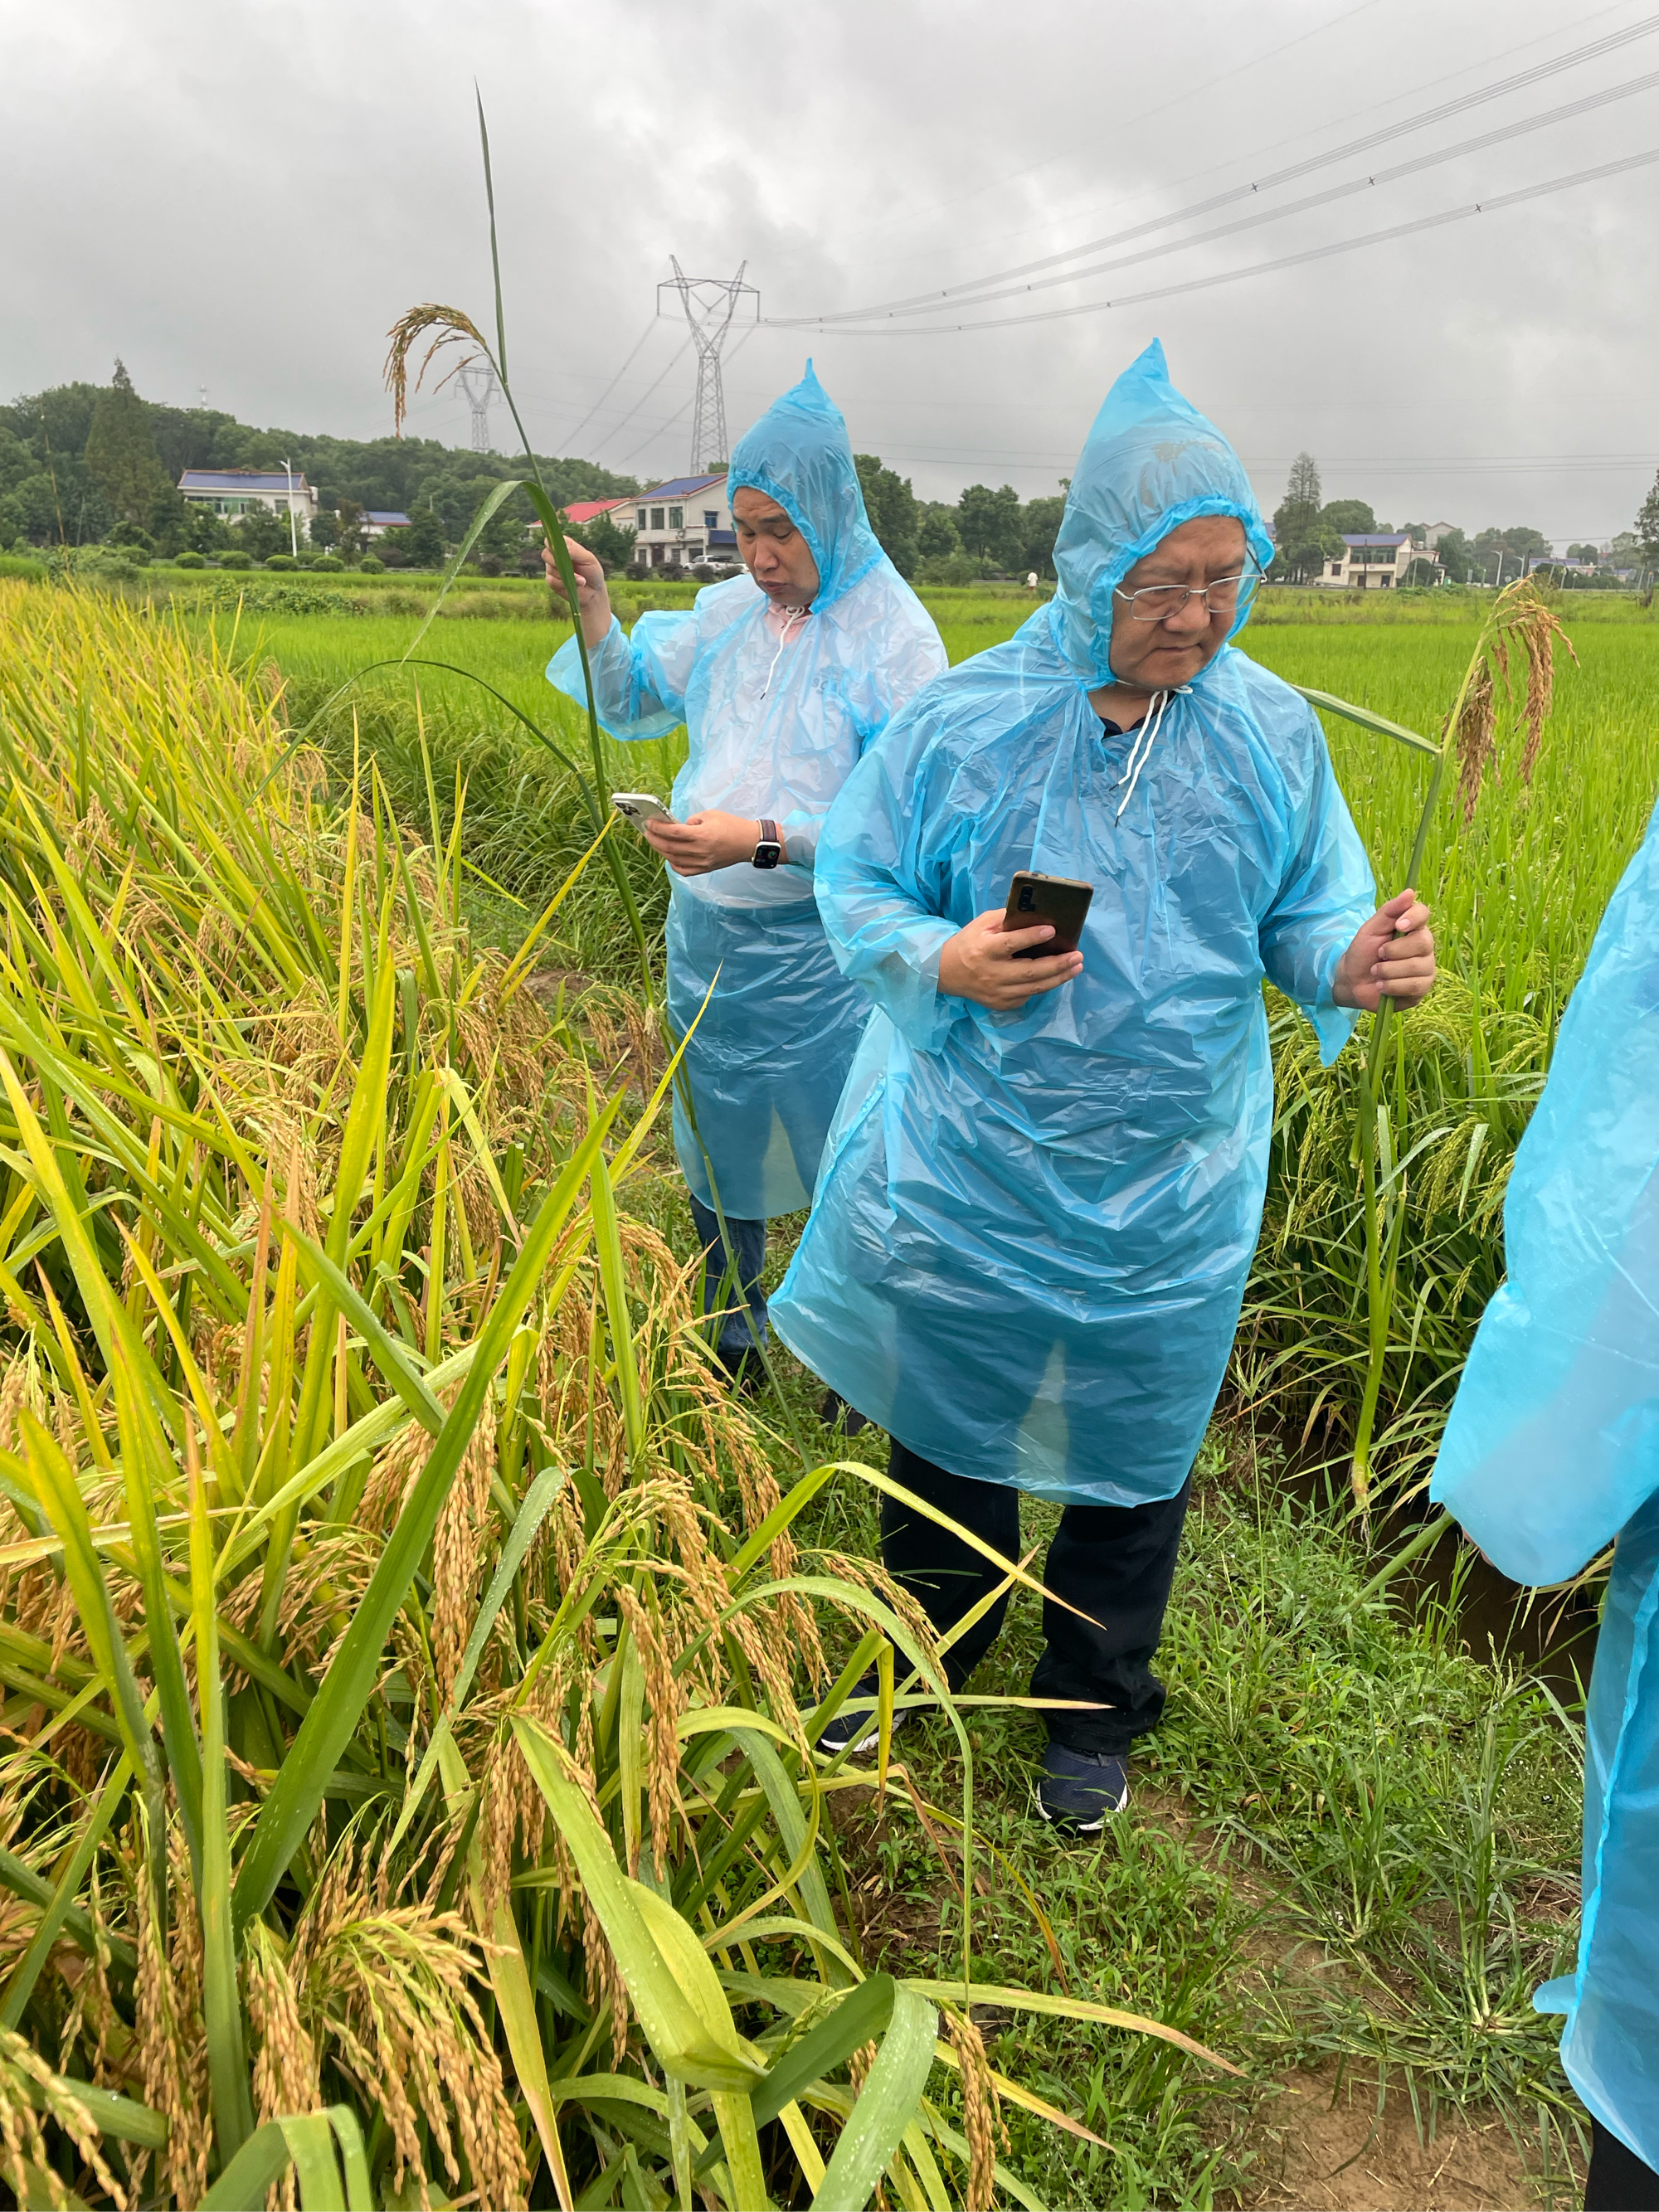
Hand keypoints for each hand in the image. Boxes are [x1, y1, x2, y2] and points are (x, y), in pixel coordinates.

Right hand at [543, 534, 610, 647]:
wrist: (593, 593)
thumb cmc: (593, 572)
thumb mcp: (589, 559)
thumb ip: (576, 552)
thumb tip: (565, 549)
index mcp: (565, 546)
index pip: (551, 540)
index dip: (552, 543)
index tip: (558, 549)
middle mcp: (556, 556)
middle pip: (545, 554)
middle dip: (556, 561)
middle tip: (569, 566)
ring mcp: (552, 569)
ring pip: (549, 568)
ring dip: (566, 576)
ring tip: (582, 580)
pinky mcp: (552, 581)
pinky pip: (551, 581)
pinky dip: (563, 584)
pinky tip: (574, 585)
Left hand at [643, 811, 764, 875]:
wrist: (749, 842)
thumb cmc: (732, 826)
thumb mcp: (711, 815)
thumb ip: (692, 820)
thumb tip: (677, 826)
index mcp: (702, 835)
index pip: (673, 832)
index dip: (658, 827)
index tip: (649, 822)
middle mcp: (700, 851)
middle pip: (669, 847)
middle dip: (654, 839)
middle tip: (647, 832)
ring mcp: (702, 862)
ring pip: (673, 859)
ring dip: (661, 850)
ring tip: (655, 842)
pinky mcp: (705, 869)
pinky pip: (684, 870)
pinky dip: (673, 864)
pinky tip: (670, 856)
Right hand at [938, 908, 1082, 1009]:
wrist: (946, 973)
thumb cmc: (968, 943)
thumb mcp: (981, 924)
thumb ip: (1006, 919)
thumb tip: (1036, 915)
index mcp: (984, 950)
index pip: (1011, 944)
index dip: (1032, 937)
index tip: (1052, 930)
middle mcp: (991, 974)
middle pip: (1030, 972)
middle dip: (1057, 964)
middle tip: (1077, 956)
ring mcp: (997, 993)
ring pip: (1034, 988)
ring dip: (1059, 977)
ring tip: (1076, 966)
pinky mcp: (1001, 1004)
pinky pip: (1028, 995)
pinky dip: (1044, 985)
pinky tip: (1057, 976)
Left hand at [1332, 888, 1435, 1010]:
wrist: (1353, 982)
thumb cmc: (1363, 952)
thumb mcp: (1371, 929)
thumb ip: (1389, 911)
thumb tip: (1410, 892)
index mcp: (1412, 927)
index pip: (1423, 914)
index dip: (1414, 918)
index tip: (1399, 925)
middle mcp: (1424, 946)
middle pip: (1423, 942)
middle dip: (1394, 951)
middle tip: (1378, 955)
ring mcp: (1426, 968)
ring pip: (1417, 967)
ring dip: (1389, 971)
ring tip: (1376, 973)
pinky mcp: (1422, 988)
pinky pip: (1414, 986)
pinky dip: (1392, 986)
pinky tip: (1382, 986)